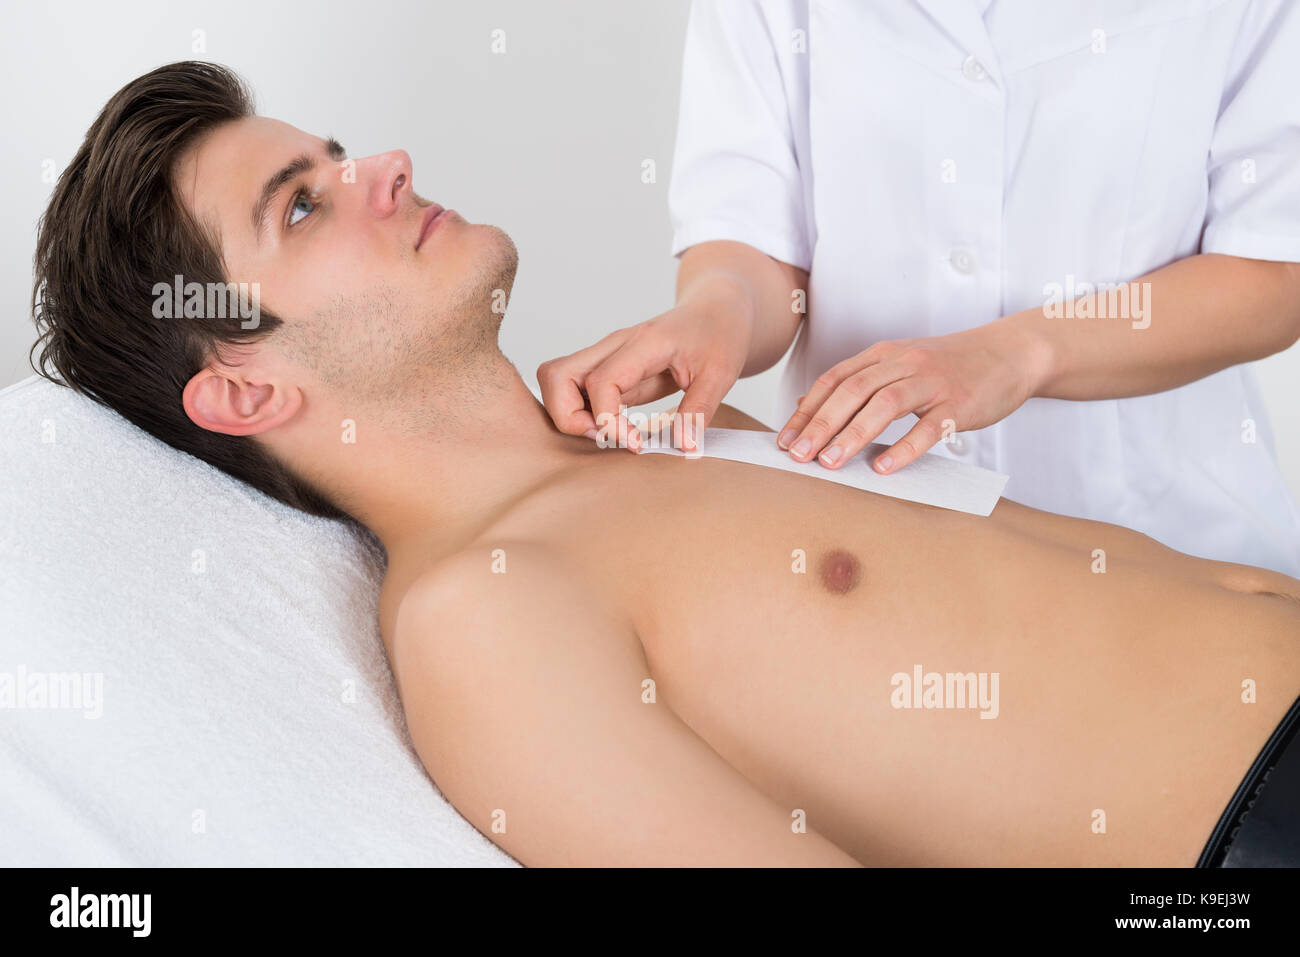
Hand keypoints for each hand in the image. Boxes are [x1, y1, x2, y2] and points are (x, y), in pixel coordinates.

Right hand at [537, 277, 753, 451]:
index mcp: (644, 342)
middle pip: (556, 375)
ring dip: (568, 413)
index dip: (608, 420)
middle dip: (568, 417)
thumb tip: (682, 448)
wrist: (716, 310)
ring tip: (605, 433)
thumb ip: (699, 411)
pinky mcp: (607, 367)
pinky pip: (572, 388)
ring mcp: (606, 354)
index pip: (601, 382)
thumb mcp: (721, 374)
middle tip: (604, 436)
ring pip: (555, 379)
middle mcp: (615, 344)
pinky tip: (610, 425)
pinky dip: (578, 411)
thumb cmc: (719, 334)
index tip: (635, 443)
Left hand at [776, 319, 1049, 472]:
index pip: (835, 380)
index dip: (807, 410)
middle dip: (821, 425)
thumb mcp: (898, 366)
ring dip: (853, 434)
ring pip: (885, 404)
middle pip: (853, 390)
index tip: (784, 440)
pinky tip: (883, 467)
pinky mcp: (959, 403)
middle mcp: (904, 363)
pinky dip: (903, 448)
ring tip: (831, 463)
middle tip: (798, 455)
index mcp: (884, 355)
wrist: (1010, 353)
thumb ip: (856, 383)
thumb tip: (807, 407)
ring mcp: (933, 382)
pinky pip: (928, 427)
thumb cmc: (949, 367)